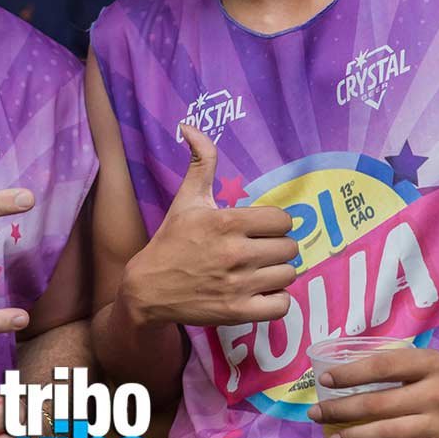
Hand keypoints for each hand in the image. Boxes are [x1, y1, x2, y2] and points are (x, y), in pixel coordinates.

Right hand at [121, 125, 297, 326]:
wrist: (148, 289)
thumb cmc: (171, 241)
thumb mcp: (186, 199)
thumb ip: (200, 161)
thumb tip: (190, 125)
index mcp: (226, 222)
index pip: (283, 220)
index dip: (275, 224)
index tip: (261, 229)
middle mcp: (236, 252)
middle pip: (290, 248)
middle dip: (277, 248)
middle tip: (259, 250)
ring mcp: (238, 285)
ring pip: (289, 275)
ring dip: (278, 273)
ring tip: (260, 271)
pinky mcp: (239, 312)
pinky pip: (282, 304)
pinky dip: (276, 300)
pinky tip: (261, 292)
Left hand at [306, 347, 438, 437]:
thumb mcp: (433, 361)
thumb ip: (398, 367)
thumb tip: (349, 375)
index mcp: (431, 364)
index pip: (381, 367)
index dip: (349, 373)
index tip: (325, 380)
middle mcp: (436, 394)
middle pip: (378, 404)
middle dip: (341, 409)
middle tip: (317, 413)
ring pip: (387, 434)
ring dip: (354, 437)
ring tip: (333, 437)